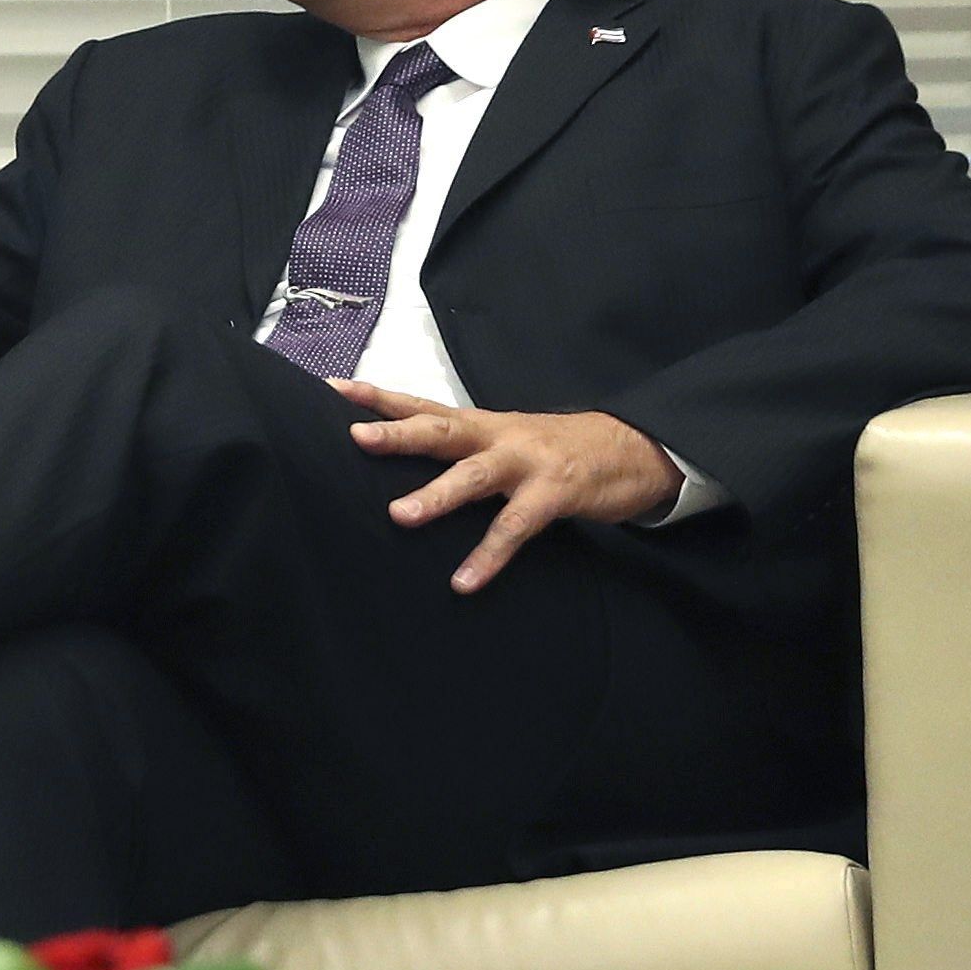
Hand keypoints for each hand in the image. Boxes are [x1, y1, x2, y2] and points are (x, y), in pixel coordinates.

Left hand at [335, 378, 679, 592]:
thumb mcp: (506, 442)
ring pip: (476, 475)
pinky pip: (517, 527)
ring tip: (398, 516)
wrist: (636, 450)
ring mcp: (528, 463)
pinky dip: (489, 555)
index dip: (380, 397)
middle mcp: (499, 436)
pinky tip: (464, 581)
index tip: (334, 388)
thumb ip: (463, 453)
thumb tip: (404, 471)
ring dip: (437, 495)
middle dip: (398, 433)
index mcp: (482, 424)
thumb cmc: (558, 450)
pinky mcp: (557, 493)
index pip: (424, 404)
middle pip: (443, 429)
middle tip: (355, 438)